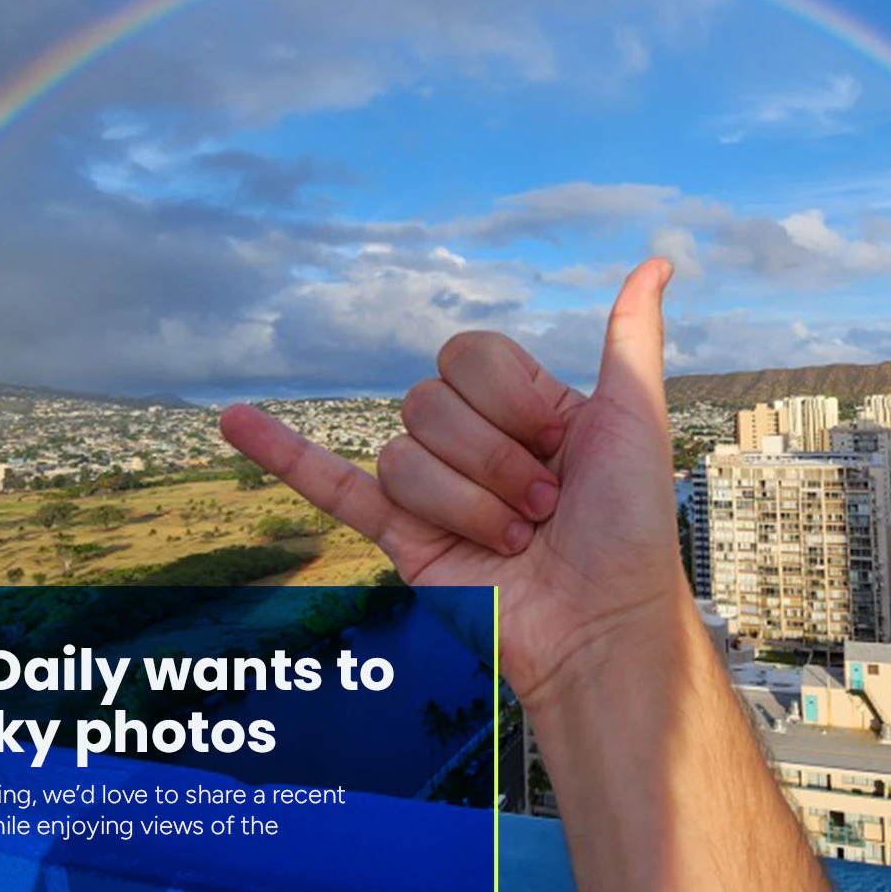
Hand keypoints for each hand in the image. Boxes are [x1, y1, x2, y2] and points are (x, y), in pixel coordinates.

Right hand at [218, 259, 688, 710]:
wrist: (602, 629)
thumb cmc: (630, 532)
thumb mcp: (636, 420)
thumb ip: (630, 340)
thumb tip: (657, 262)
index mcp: (523, 409)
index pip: (468, 356)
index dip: (509, 401)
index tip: (564, 448)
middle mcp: (474, 444)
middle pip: (429, 405)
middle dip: (491, 459)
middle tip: (543, 506)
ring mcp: (434, 492)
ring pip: (401, 455)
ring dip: (463, 503)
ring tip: (513, 541)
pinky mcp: (403, 541)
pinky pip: (331, 486)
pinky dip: (280, 453)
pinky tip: (233, 420)